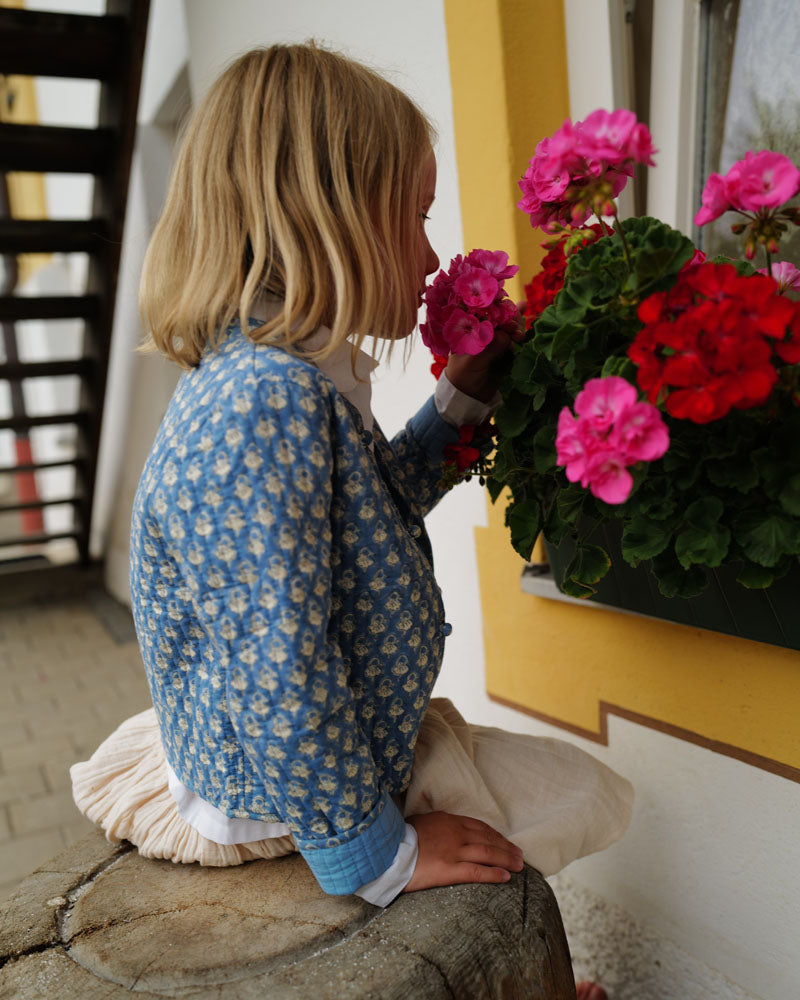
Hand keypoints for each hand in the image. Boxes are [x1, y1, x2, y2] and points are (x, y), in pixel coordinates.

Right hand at [402, 811, 523, 892]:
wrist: (388, 851)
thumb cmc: (398, 838)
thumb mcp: (420, 823)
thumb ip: (435, 826)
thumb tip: (440, 830)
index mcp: (448, 820)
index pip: (478, 826)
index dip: (494, 834)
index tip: (504, 841)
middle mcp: (455, 833)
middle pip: (488, 839)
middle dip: (506, 847)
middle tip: (519, 854)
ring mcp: (454, 851)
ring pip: (488, 853)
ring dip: (506, 859)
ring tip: (519, 865)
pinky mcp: (450, 870)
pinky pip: (478, 872)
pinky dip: (494, 874)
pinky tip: (505, 877)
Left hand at [444, 309, 524, 402]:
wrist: (469, 396)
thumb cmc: (463, 377)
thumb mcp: (472, 363)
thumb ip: (488, 349)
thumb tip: (505, 335)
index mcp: (469, 330)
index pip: (485, 313)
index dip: (498, 314)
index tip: (508, 323)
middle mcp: (482, 331)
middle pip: (500, 317)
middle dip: (511, 321)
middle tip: (517, 333)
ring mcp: (494, 340)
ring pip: (509, 326)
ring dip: (517, 327)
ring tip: (520, 337)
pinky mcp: (505, 350)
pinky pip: (514, 337)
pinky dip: (520, 328)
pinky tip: (524, 308)